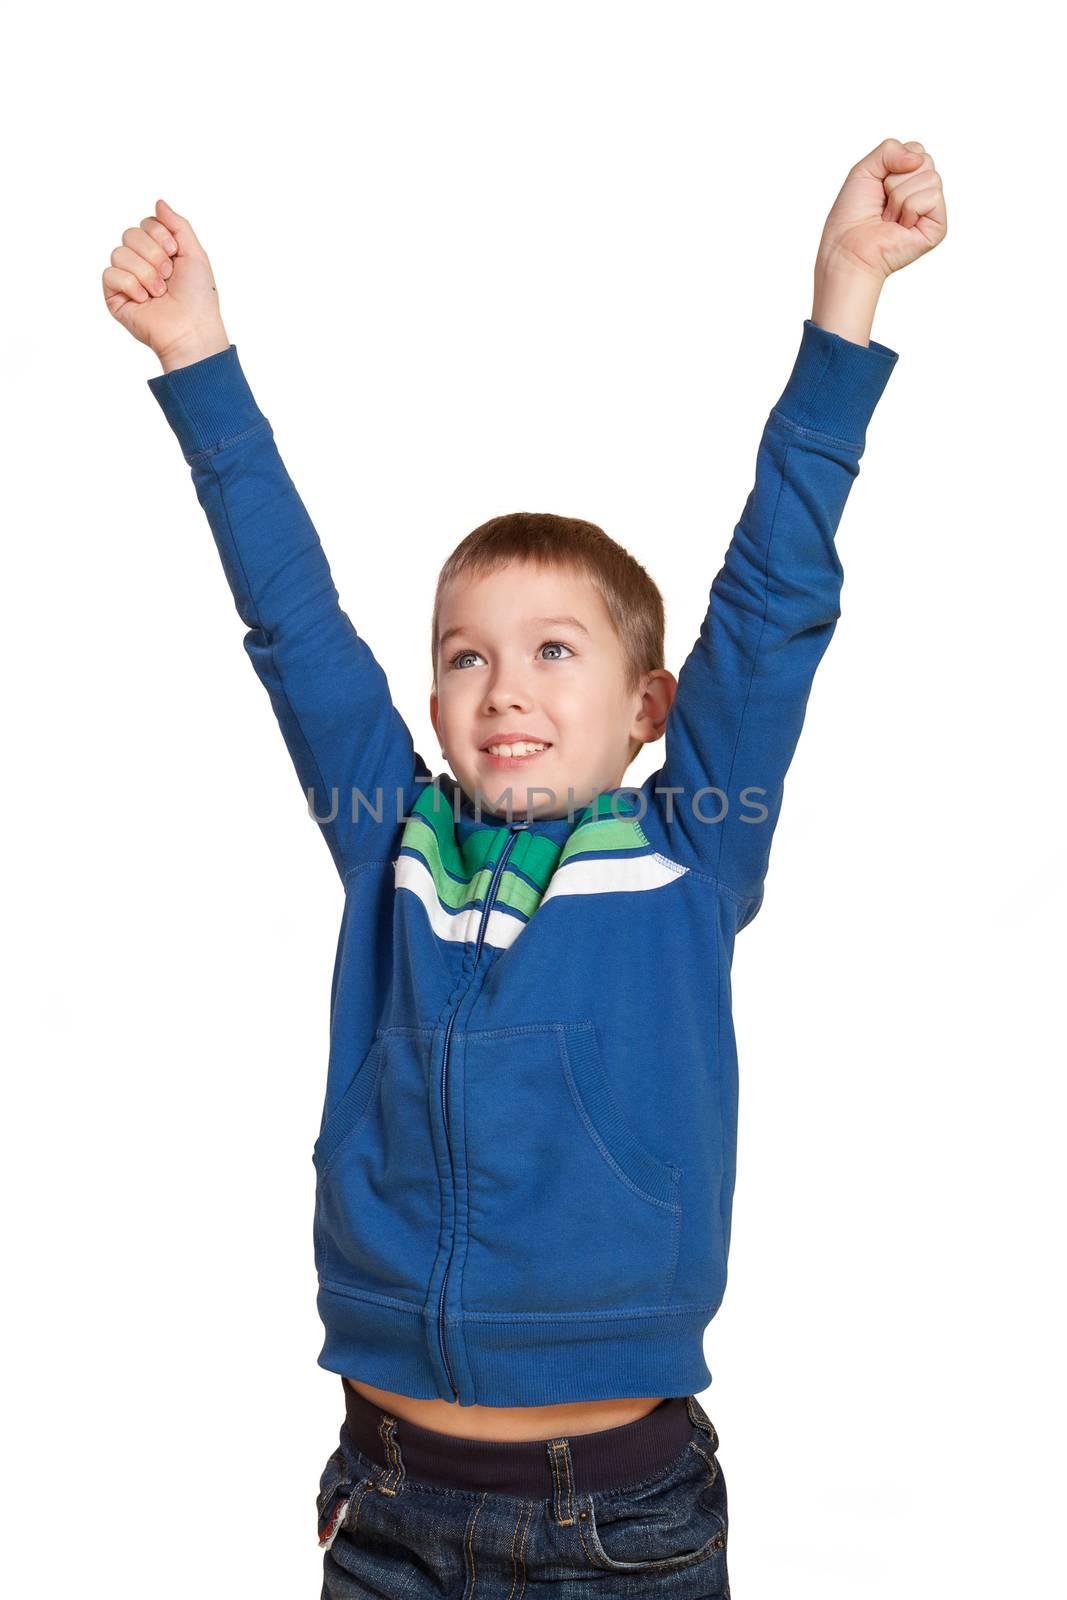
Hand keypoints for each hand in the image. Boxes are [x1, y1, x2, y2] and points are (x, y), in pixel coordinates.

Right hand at [101, 199, 228, 366]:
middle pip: (130, 234)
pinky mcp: (114, 296)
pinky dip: (131, 285)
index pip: (145, 223)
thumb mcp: (195, 253)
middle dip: (153, 254)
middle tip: (168, 276)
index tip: (175, 254)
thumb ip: (178, 225)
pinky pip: (110, 274)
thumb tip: (159, 202)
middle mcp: (140, 263)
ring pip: (119, 253)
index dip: (160, 236)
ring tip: (159, 292)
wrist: (192, 328)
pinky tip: (144, 300)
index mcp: (158, 251)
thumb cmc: (198, 297)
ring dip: (145, 273)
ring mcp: (126, 280)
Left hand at [817, 137, 947, 281]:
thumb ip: (890, 149)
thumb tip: (918, 159)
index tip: (879, 186)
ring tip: (889, 218)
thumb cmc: (852, 215)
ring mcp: (931, 210)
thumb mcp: (864, 169)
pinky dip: (909, 209)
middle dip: (896, 181)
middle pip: (925, 161)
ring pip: (930, 177)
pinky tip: (900, 226)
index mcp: (908, 177)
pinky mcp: (938, 227)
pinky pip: (932, 197)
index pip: (917, 150)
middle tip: (883, 204)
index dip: (893, 164)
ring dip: (900, 198)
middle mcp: (922, 191)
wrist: (848, 247)